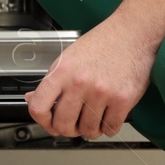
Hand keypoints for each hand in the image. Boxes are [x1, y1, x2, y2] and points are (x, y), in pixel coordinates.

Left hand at [24, 17, 158, 138]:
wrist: (132, 33)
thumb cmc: (101, 44)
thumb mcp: (68, 57)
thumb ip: (51, 81)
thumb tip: (33, 98)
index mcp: (62, 72)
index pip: (39, 107)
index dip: (42, 121)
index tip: (49, 123)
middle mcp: (79, 83)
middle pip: (63, 125)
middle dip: (67, 129)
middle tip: (73, 124)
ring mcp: (101, 93)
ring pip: (88, 130)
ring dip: (90, 129)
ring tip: (92, 117)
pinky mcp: (122, 100)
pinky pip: (110, 128)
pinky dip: (107, 127)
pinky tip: (107, 116)